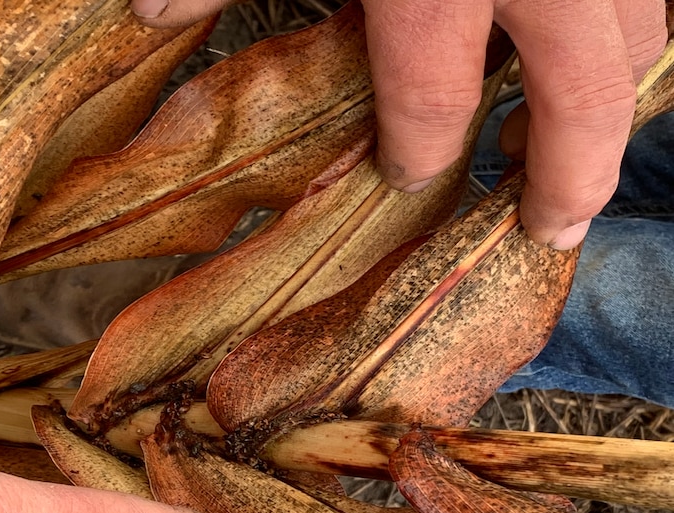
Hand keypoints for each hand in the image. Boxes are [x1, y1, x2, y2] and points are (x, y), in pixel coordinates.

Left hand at [129, 0, 666, 248]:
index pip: (431, 93)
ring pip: (647, 26)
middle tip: (552, 227)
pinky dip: (634, 12)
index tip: (413, 175)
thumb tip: (152, 9)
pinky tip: (599, 32)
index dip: (422, 147)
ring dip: (618, 95)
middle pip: (587, 86)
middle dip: (573, 170)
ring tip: (578, 143)